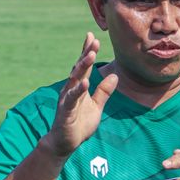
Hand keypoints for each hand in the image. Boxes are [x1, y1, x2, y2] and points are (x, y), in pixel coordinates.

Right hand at [46, 32, 117, 157]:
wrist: (65, 143)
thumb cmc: (79, 124)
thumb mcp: (96, 106)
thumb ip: (104, 91)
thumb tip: (114, 75)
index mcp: (79, 87)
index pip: (85, 66)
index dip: (88, 51)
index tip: (93, 36)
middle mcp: (71, 89)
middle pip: (79, 68)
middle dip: (86, 54)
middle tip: (93, 40)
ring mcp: (67, 99)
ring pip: (74, 80)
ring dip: (82, 67)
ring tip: (90, 55)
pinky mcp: (66, 112)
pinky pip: (72, 99)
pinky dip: (78, 90)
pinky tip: (84, 83)